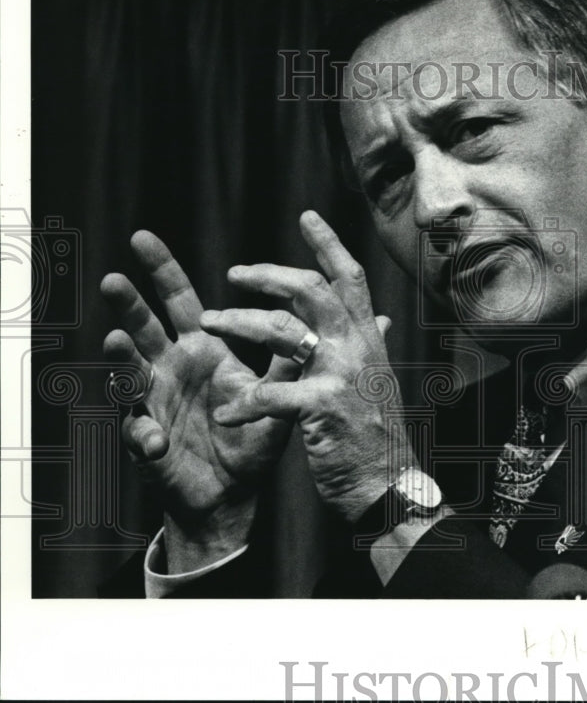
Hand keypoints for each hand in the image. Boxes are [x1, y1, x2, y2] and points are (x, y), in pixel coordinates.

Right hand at [101, 231, 296, 570]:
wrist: (232, 494)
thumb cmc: (250, 439)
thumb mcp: (278, 394)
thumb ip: (292, 356)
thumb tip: (325, 323)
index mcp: (201, 349)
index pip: (179, 300)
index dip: (163, 270)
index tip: (143, 238)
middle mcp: (171, 368)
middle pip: (144, 325)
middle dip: (128, 300)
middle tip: (115, 275)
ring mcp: (153, 402)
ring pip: (129, 372)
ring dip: (122, 357)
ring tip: (116, 340)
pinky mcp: (146, 441)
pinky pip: (139, 432)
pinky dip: (144, 433)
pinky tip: (152, 437)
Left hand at [199, 210, 413, 523]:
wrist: (390, 486)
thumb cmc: (376, 435)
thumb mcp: (378, 380)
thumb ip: (373, 343)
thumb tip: (384, 317)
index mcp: (368, 339)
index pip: (350, 278)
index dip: (328, 244)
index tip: (306, 216)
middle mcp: (357, 348)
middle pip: (312, 290)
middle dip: (268, 275)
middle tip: (234, 274)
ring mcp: (341, 375)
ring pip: (285, 330)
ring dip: (240, 322)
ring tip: (208, 323)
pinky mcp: (323, 408)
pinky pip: (273, 395)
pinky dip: (245, 405)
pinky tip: (225, 415)